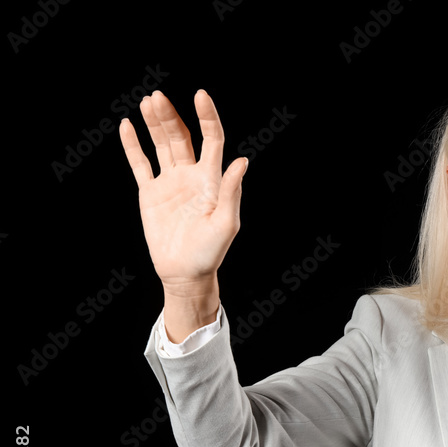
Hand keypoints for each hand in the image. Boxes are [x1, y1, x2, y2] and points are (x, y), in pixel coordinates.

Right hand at [119, 89, 246, 295]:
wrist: (185, 272)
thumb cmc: (211, 252)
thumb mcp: (226, 223)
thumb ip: (231, 192)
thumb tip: (241, 161)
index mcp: (212, 179)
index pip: (212, 140)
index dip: (207, 117)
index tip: (200, 95)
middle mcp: (192, 175)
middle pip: (182, 137)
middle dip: (170, 116)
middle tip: (157, 97)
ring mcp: (170, 182)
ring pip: (161, 145)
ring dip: (155, 123)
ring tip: (148, 102)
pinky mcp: (151, 193)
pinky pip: (141, 164)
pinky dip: (133, 145)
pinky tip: (127, 125)